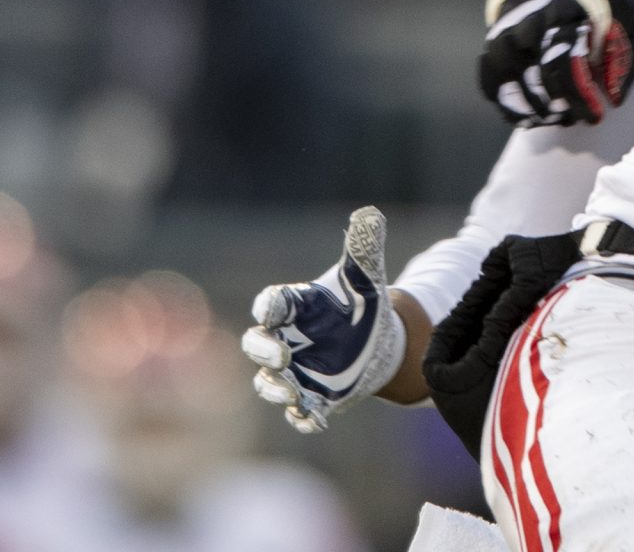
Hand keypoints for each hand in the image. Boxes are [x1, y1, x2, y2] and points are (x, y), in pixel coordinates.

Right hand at [243, 206, 406, 433]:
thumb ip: (363, 247)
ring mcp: (295, 372)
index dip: (270, 306)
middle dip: (263, 350)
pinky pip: (298, 413)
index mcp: (295, 308)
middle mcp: (285, 340)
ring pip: (269, 384)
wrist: (377, 342)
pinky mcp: (313, 397)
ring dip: (275, 388)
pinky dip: (303, 418)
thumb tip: (370, 214)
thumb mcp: (366, 277)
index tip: (273, 309)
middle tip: (283, 354)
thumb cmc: (361, 305)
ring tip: (291, 391)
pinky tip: (314, 421)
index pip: (272, 303)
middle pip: (256, 345)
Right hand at [478, 0, 633, 126]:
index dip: (579, 99)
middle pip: (536, 83)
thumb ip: (615, 56)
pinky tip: (527, 119)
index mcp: (557, 18)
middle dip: (557, 110)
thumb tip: (614, 98)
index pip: (564, 68)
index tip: (594, 117)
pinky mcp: (489, 50)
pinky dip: (508, 108)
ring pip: (511, 90)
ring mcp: (502, 41)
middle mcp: (523, 30)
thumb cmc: (580, 4)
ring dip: (534, 113)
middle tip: (573, 119)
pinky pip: (492, 88)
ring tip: (554, 120)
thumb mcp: (608, 19)